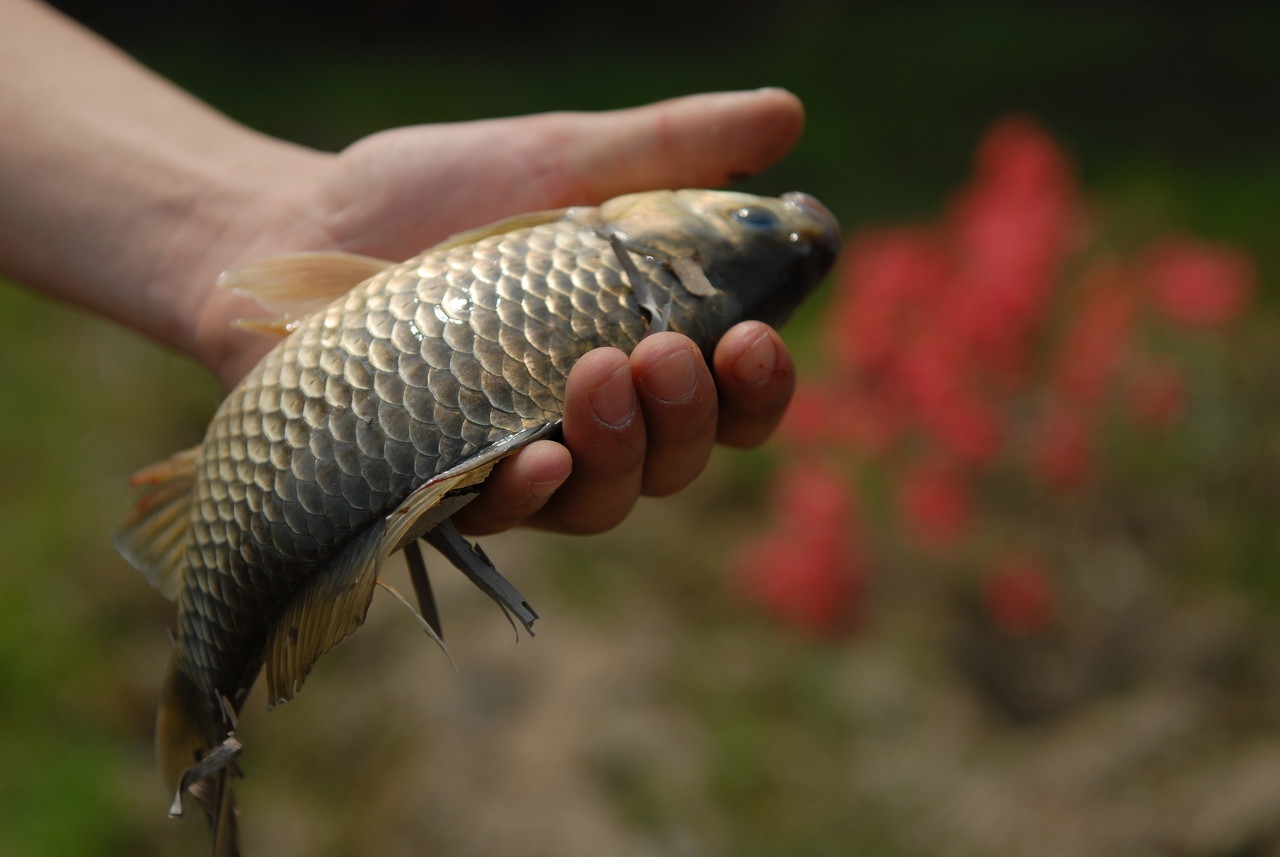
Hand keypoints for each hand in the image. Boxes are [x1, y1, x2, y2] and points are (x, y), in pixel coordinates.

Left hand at [178, 90, 807, 535]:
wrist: (301, 226)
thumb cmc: (435, 196)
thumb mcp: (556, 157)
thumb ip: (665, 149)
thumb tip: (788, 116)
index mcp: (635, 348)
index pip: (729, 399)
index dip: (759, 388)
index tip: (755, 340)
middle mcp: (592, 420)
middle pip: (679, 459)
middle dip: (690, 417)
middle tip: (665, 353)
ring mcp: (520, 458)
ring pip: (607, 499)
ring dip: (626, 451)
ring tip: (604, 374)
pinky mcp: (444, 485)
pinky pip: (504, 514)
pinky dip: (531, 493)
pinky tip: (541, 457)